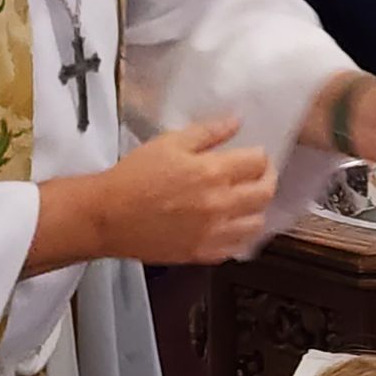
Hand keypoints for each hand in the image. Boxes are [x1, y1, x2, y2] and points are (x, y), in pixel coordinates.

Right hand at [99, 117, 276, 263]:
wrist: (108, 216)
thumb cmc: (135, 176)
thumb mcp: (170, 142)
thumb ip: (209, 132)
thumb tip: (236, 121)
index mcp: (212, 172)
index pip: (259, 162)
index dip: (260, 155)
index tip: (254, 155)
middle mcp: (219, 204)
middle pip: (265, 192)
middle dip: (267, 179)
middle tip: (258, 175)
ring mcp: (213, 233)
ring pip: (257, 224)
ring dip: (257, 209)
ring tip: (246, 201)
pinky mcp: (202, 254)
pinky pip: (236, 248)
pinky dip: (240, 236)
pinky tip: (231, 225)